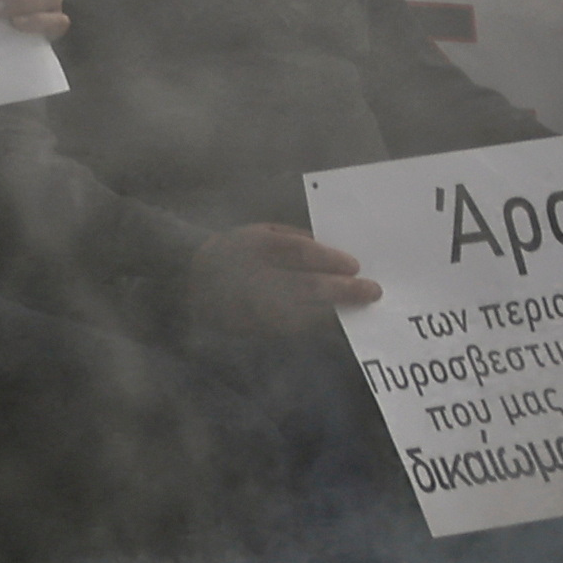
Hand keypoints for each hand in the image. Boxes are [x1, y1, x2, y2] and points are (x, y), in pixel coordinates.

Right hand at [190, 221, 379, 336]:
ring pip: (302, 313)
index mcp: (254, 246)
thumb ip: (295, 239)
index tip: (355, 265)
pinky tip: (332, 319)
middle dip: (343, 290)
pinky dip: (315, 324)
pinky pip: (291, 329)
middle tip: (372, 291)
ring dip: (333, 311)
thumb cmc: (235, 250)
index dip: (329, 260)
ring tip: (356, 307)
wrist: (190, 278)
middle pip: (306, 286)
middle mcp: (252, 277)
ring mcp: (251, 306)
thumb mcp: (260, 233)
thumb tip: (334, 253)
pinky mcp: (252, 328)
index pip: (298, 253)